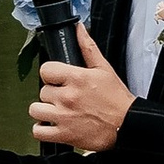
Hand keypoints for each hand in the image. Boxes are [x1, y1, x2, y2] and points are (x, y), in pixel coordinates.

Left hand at [30, 24, 130, 153]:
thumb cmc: (117, 99)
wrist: (127, 125)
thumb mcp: (104, 68)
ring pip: (35, 110)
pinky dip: (42, 129)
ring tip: (57, 111)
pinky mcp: (64, 135)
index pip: (45, 70)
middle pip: (42, 91)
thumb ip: (87, 47)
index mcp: (76, 78)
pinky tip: (52, 125)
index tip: (58, 80)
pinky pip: (38, 131)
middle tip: (65, 98)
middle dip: (52, 94)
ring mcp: (63, 117)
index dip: (51, 74)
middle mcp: (67, 97)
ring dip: (44, 111)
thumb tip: (78, 28)